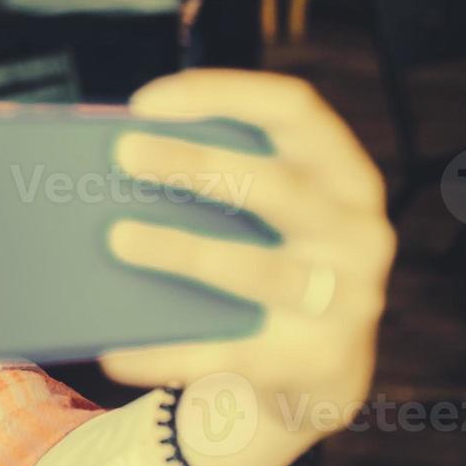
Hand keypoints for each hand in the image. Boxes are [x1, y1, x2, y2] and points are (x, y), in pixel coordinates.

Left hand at [101, 70, 395, 465]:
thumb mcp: (261, 217)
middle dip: (196, 165)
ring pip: (253, 269)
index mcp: (342, 174)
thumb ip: (211, 186)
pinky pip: (227, 355)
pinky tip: (113, 351)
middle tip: (123, 155)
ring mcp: (344, 299)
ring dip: (178, 250)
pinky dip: (165, 353)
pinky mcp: (314, 361)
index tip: (145, 102)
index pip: (294, 109)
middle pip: (277, 186)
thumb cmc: (269, 262)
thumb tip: (110, 167)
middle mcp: (355, 231)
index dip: (222, 94)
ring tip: (116, 238)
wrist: (320, 371)